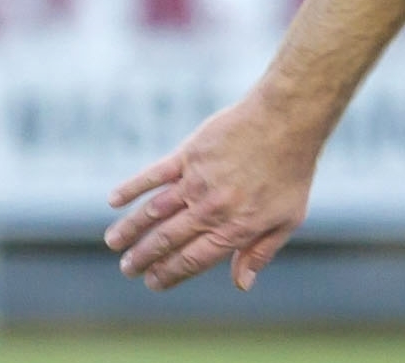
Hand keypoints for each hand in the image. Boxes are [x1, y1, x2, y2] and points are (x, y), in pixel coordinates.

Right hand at [103, 94, 318, 291]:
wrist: (287, 121)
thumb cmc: (291, 171)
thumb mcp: (287, 219)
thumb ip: (260, 252)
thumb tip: (241, 284)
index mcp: (234, 228)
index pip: (191, 260)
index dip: (168, 274)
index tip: (152, 282)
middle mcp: (210, 209)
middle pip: (166, 240)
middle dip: (143, 258)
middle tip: (128, 268)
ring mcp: (196, 181)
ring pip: (153, 211)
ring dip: (129, 229)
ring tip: (114, 243)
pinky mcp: (189, 154)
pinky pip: (153, 175)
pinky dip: (131, 188)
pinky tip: (114, 200)